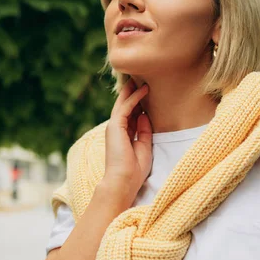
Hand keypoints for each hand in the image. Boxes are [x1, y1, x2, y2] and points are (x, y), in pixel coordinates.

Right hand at [103, 78, 152, 205]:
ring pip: (122, 103)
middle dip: (131, 93)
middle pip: (124, 106)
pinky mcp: (115, 126)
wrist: (123, 181)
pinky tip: (143, 89)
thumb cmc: (134, 170)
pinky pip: (125, 107)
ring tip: (139, 78)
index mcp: (123, 135)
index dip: (137, 103)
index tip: (146, 91)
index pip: (130, 115)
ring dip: (131, 90)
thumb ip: (144, 130)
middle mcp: (116, 129)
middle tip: (139, 79)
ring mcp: (114, 126)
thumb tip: (145, 115)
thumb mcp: (144, 146)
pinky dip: (134, 97)